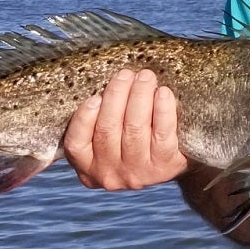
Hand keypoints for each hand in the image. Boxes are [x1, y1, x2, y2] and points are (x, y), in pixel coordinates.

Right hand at [61, 69, 187, 189]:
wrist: (173, 163)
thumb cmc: (135, 141)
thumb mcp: (110, 138)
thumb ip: (100, 118)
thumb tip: (105, 82)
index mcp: (88, 167)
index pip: (76, 143)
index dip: (84, 118)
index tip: (95, 96)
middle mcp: (110, 174)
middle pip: (108, 130)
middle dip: (116, 95)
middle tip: (126, 74)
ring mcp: (137, 173)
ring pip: (134, 129)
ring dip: (139, 97)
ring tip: (145, 77)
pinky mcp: (164, 167)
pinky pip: (162, 134)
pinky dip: (162, 110)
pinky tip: (163, 93)